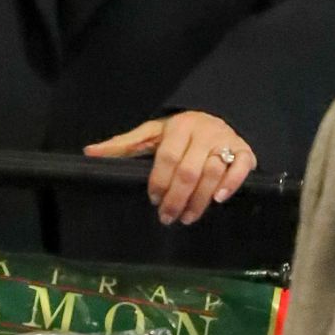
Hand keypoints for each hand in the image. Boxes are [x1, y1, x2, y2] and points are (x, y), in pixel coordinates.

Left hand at [85, 111, 255, 226]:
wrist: (218, 117)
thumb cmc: (179, 132)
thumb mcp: (152, 133)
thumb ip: (123, 145)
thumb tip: (89, 153)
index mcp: (179, 127)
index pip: (168, 157)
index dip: (159, 181)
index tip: (153, 200)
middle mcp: (203, 132)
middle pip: (189, 170)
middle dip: (177, 198)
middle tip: (168, 218)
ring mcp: (226, 141)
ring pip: (213, 173)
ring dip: (199, 200)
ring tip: (188, 218)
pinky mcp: (245, 151)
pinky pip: (240, 168)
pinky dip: (231, 185)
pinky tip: (218, 200)